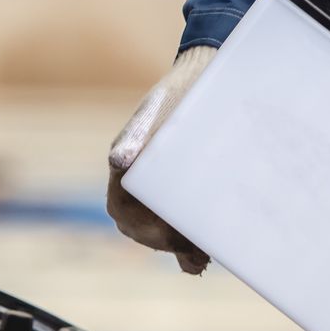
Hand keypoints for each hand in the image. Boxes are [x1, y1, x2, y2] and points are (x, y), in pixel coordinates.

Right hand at [105, 45, 217, 273]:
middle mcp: (138, 178)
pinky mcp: (183, 188)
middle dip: (164, 243)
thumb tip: (119, 160)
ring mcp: (159, 185)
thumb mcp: (162, 108)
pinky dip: (188, 244)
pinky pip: (177, 224)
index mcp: (126, 163)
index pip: (124, 211)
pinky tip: (205, 253)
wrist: (209, 73)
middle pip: (139, 227)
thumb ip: (139, 134)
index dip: (146, 230)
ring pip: (157, 228)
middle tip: (196, 254)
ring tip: (202, 257)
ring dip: (177, 246)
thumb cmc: (183, 91)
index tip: (174, 237)